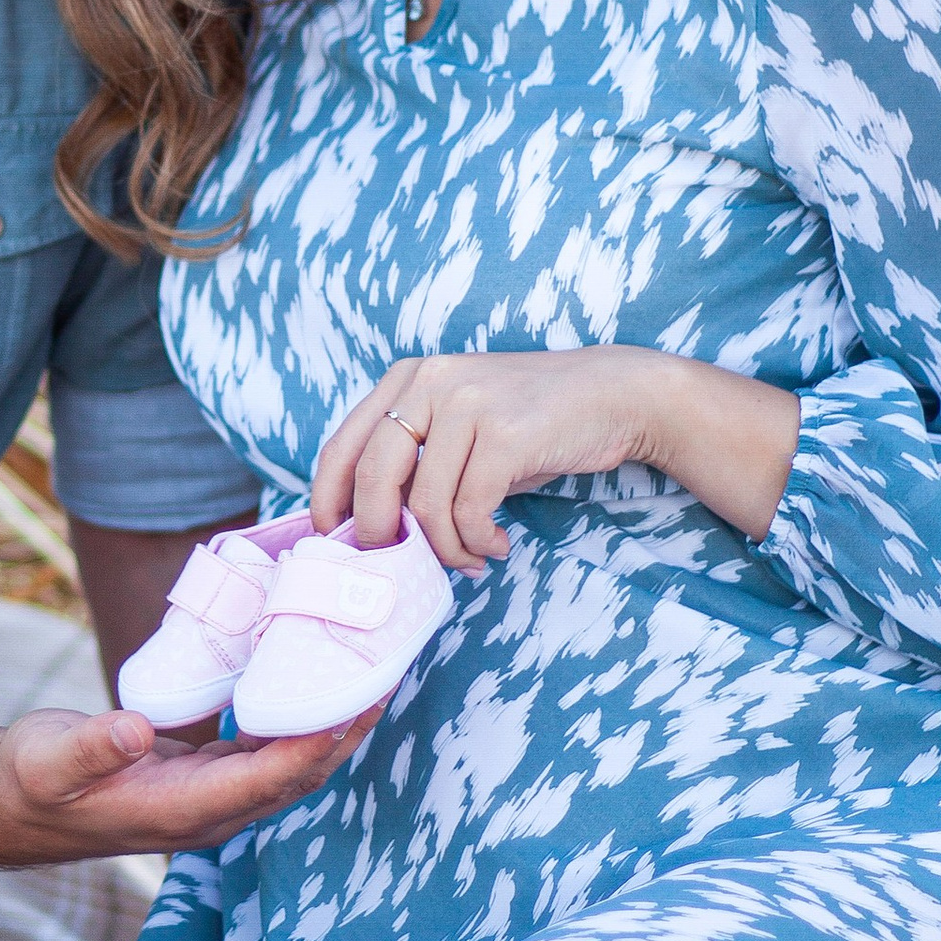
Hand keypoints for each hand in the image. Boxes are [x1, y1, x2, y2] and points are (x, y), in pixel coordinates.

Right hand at [0, 699, 378, 865]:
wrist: (10, 803)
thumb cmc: (29, 781)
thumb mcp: (49, 762)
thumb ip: (91, 747)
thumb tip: (133, 728)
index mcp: (182, 812)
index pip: (267, 781)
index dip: (313, 745)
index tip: (353, 702)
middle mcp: (210, 812)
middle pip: (298, 775)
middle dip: (345, 730)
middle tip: (388, 672)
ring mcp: (210, 796)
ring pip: (290, 763)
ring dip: (332, 722)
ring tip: (371, 667)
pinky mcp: (203, 774)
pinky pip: (266, 748)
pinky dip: (296, 716)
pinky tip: (313, 676)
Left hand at [314, 349, 800, 564]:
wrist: (613, 395)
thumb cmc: (529, 424)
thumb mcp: (460, 429)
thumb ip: (416, 463)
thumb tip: (369, 529)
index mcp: (408, 378)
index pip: (342, 446)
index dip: (328, 501)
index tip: (334, 542)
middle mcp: (430, 382)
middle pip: (374, 477)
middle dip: (382, 536)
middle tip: (404, 563)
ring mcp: (469, 404)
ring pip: (426, 504)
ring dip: (445, 549)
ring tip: (470, 557)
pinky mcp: (506, 433)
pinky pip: (470, 511)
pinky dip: (477, 542)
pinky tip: (497, 544)